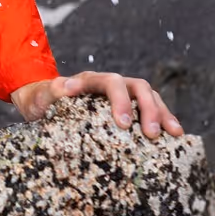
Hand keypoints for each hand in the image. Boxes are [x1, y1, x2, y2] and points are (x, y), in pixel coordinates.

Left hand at [10, 71, 183, 138]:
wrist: (41, 105)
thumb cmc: (41, 101)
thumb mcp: (40, 96)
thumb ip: (50, 91)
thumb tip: (65, 86)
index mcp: (91, 80)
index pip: (111, 82)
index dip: (120, 99)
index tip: (123, 123)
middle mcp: (111, 84)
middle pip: (138, 88)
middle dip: (148, 109)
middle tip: (150, 134)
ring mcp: (123, 96)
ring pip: (150, 97)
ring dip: (163, 113)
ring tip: (173, 133)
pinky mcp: (129, 109)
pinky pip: (151, 110)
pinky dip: (163, 120)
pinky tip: (174, 135)